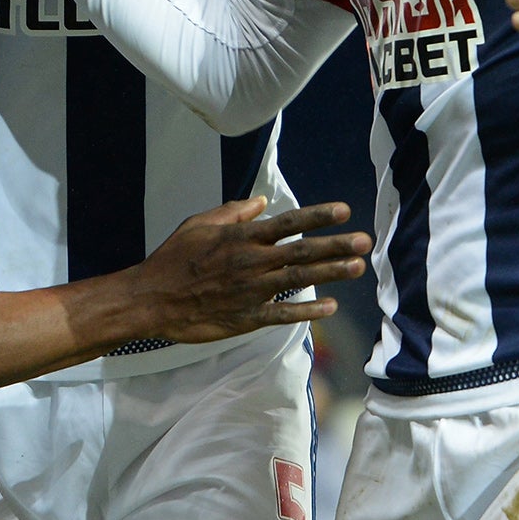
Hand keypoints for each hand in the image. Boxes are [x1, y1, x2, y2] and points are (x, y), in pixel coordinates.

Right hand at [142, 197, 369, 344]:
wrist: (153, 299)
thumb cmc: (174, 257)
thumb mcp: (200, 224)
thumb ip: (233, 212)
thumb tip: (261, 201)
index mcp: (241, 236)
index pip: (288, 222)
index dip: (318, 216)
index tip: (344, 210)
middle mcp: (252, 261)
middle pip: (302, 251)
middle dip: (337, 245)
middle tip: (365, 241)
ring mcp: (251, 290)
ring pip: (299, 279)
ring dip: (331, 273)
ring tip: (358, 267)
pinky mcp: (246, 317)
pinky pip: (282, 313)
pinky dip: (307, 310)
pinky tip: (330, 306)